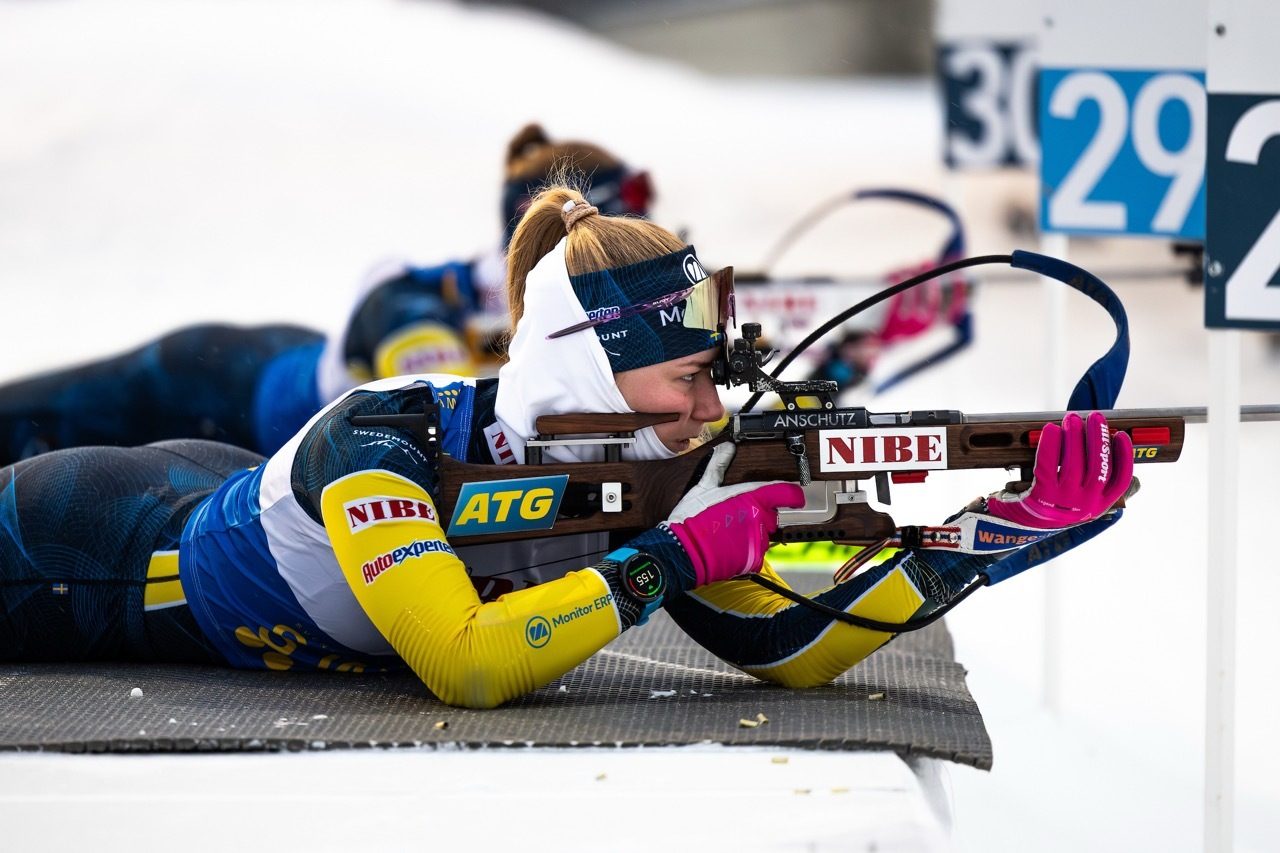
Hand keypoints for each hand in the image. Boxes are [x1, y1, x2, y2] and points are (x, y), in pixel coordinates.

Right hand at [663, 443, 805, 585]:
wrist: (683, 551)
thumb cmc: (692, 519)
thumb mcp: (703, 487)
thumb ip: (718, 466)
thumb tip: (727, 448)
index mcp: (751, 498)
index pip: (787, 493)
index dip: (794, 495)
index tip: (795, 497)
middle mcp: (759, 519)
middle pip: (772, 514)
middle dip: (759, 514)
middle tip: (737, 516)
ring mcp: (758, 540)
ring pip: (764, 534)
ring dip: (752, 533)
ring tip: (729, 532)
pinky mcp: (753, 559)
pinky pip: (756, 552)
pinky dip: (746, 550)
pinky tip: (729, 546)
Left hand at [985, 411, 1132, 528]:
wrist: (1014, 528)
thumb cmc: (1048, 508)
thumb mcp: (1077, 503)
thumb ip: (1095, 485)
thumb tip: (1114, 455)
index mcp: (1098, 507)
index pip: (1119, 481)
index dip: (1124, 456)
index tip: (1121, 436)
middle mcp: (1084, 506)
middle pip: (1098, 467)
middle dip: (1098, 437)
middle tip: (1094, 417)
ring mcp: (1062, 502)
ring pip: (1074, 463)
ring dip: (1074, 436)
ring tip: (1071, 420)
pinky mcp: (1040, 496)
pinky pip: (1047, 464)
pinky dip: (1050, 444)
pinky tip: (1050, 430)